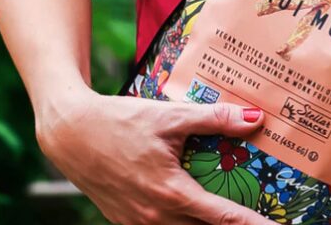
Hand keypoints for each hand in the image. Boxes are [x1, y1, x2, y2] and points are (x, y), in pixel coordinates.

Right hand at [36, 87, 269, 224]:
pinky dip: (182, 222)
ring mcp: (138, 223)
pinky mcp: (125, 221)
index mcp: (171, 194)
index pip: (224, 219)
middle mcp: (155, 217)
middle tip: (258, 217)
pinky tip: (191, 208)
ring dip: (205, 223)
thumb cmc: (121, 121)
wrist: (71, 133)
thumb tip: (255, 118)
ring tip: (228, 213)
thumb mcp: (172, 116)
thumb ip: (215, 119)